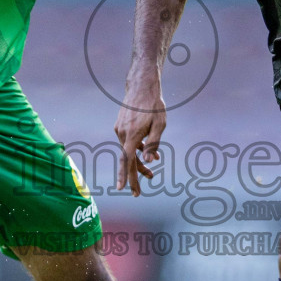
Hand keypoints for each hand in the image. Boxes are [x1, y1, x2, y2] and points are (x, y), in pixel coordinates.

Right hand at [114, 81, 166, 195]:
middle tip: (137, 193)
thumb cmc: (154, 105)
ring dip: (139, 163)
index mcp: (132, 135)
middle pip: (127, 160)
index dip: (127, 177)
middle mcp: (122, 134)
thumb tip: (149, 161)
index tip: (124, 190)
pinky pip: (128, 143)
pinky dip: (137, 150)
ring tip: (151, 175)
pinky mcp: (120, 126)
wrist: (142, 86)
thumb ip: (154, 144)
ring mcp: (119, 129)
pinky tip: (149, 155)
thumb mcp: (160, 125)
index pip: (128, 161)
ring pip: (128, 152)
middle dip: (133, 177)